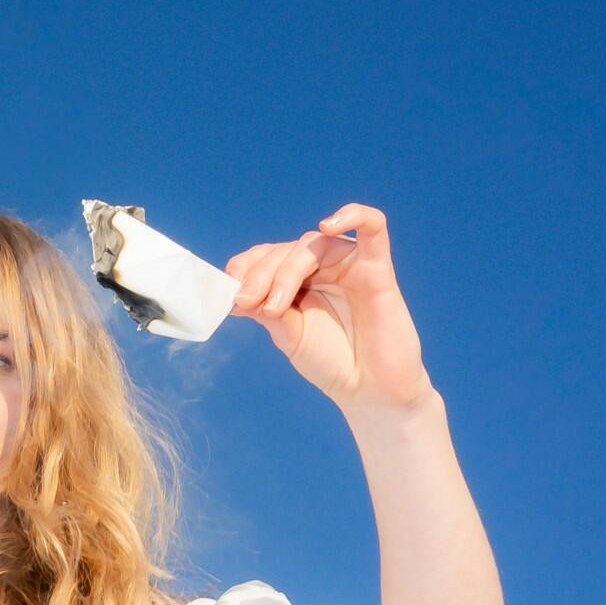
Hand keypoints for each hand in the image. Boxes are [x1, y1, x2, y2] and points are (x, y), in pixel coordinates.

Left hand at [225, 203, 434, 412]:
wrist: (368, 389)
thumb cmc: (331, 361)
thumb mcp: (288, 335)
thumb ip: (266, 310)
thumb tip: (234, 293)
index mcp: (296, 280)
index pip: (265, 257)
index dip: (244, 269)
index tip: (228, 296)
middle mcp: (321, 267)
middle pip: (284, 250)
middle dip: (260, 275)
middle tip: (247, 302)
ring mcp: (348, 265)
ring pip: (312, 245)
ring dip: (286, 271)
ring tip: (275, 305)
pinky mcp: (377, 269)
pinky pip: (373, 227)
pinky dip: (353, 215)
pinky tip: (328, 225)